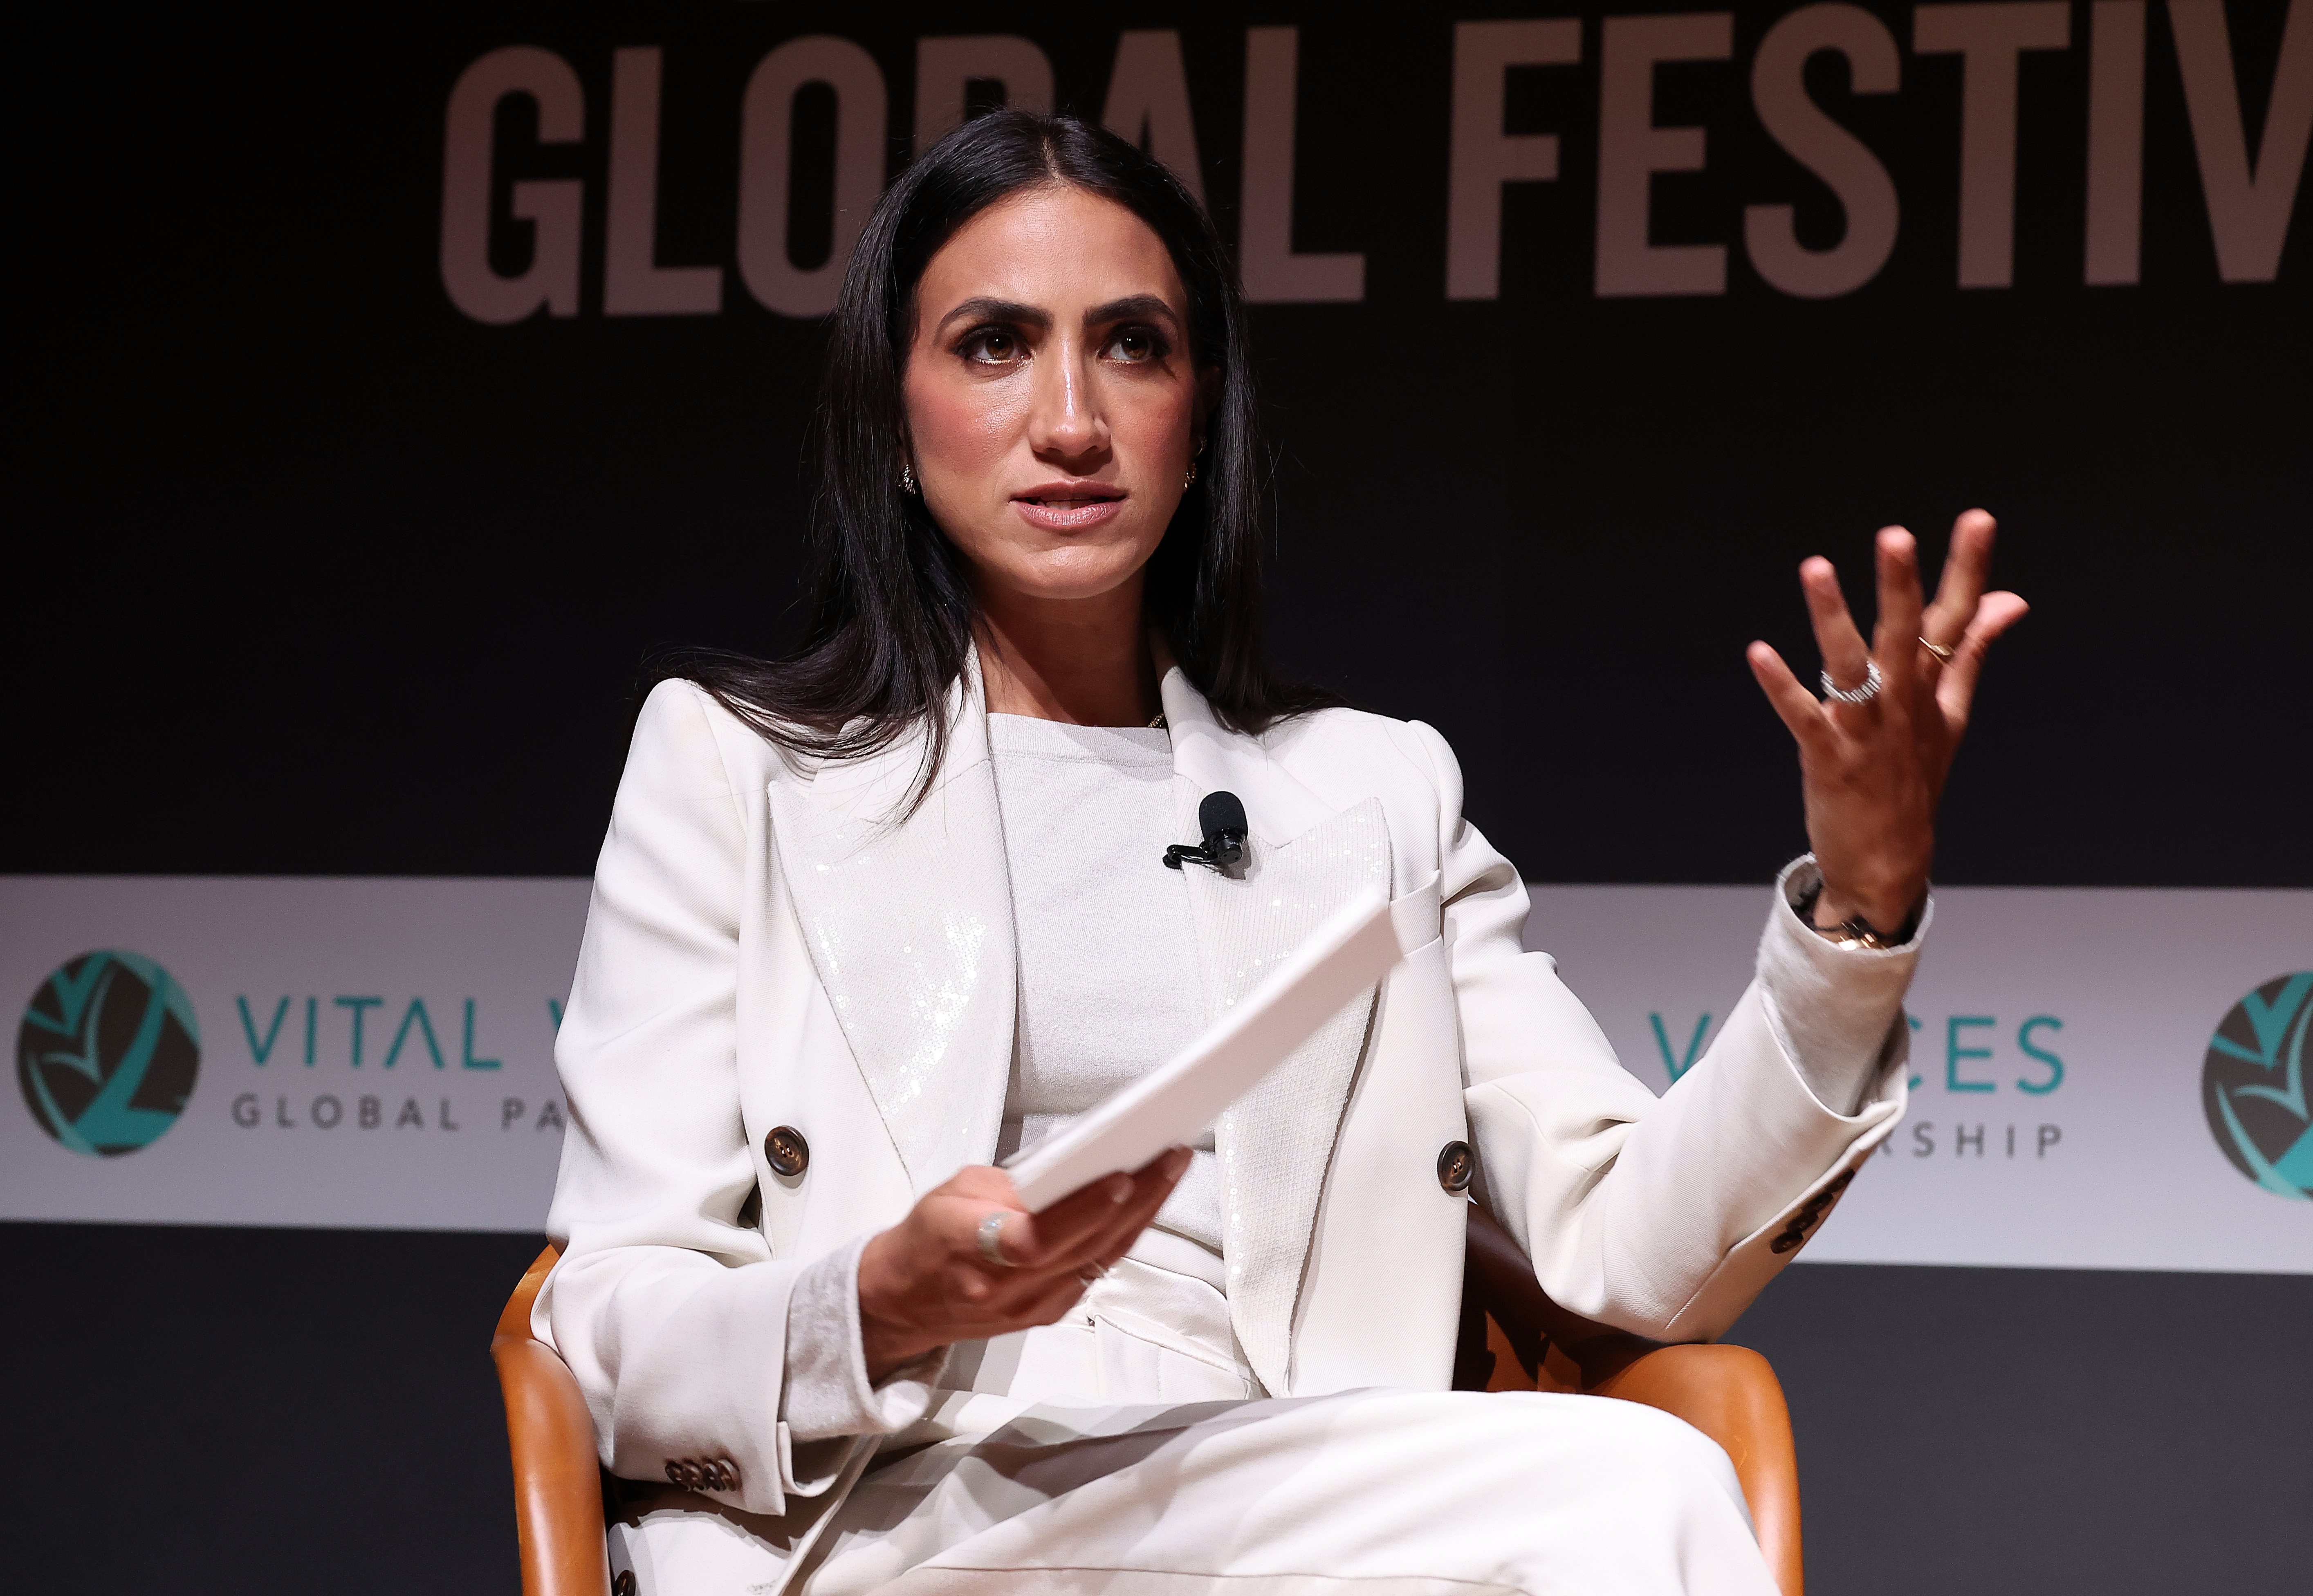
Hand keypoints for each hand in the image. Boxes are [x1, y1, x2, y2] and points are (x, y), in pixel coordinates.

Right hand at [855, 1147, 1191, 1382]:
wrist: (902, 1302)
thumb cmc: (925, 1239)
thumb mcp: (949, 1194)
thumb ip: (1007, 1186)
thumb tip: (1067, 1168)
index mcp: (971, 1249)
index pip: (1035, 1237)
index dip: (1081, 1212)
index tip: (1119, 1179)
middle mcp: (1005, 1287)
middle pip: (1084, 1245)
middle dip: (1135, 1198)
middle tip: (1169, 1157)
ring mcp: (1030, 1307)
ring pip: (1100, 1258)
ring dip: (1141, 1214)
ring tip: (1169, 1171)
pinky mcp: (1045, 1314)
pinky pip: (1095, 1271)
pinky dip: (1122, 1236)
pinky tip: (1143, 1205)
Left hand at [1746, 510, 2028, 931]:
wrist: (1890, 863)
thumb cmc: (1914, 780)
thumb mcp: (1950, 714)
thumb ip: (1971, 651)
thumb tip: (2010, 599)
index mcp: (1931, 689)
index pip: (1954, 619)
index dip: (1968, 569)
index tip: (1977, 518)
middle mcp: (1902, 704)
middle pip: (1905, 636)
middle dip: (1901, 585)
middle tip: (1895, 535)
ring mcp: (1867, 732)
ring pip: (1850, 667)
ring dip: (1831, 619)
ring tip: (1815, 569)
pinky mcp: (1830, 758)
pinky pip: (1803, 716)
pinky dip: (1781, 685)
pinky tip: (1759, 652)